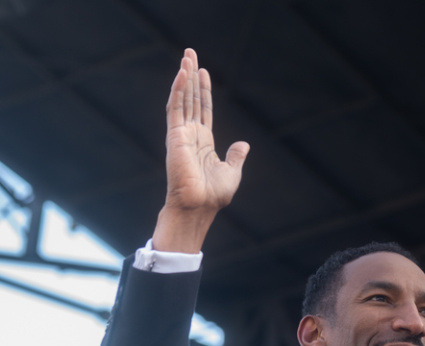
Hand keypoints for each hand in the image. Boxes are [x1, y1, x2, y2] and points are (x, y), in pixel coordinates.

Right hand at [153, 48, 248, 252]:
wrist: (199, 207)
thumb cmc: (213, 196)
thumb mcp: (231, 173)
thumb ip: (236, 157)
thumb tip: (244, 144)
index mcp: (204, 142)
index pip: (203, 110)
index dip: (203, 91)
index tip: (203, 72)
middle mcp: (191, 135)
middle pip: (191, 99)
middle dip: (191, 77)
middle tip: (190, 53)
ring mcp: (181, 134)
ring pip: (182, 99)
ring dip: (183, 77)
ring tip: (186, 56)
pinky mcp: (175, 136)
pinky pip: (175, 108)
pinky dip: (178, 90)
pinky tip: (182, 73)